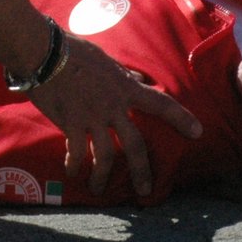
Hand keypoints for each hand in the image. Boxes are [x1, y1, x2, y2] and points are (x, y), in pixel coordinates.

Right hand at [27, 34, 201, 196]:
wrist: (44, 53)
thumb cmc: (73, 50)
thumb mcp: (105, 59)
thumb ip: (122, 74)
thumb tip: (137, 79)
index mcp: (124, 87)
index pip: (160, 104)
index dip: (181, 118)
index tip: (197, 132)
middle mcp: (113, 106)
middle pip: (135, 144)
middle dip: (142, 170)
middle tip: (145, 190)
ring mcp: (92, 117)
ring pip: (105, 156)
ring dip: (102, 177)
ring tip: (98, 189)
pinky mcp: (71, 123)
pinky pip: (76, 152)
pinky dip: (74, 165)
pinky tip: (72, 173)